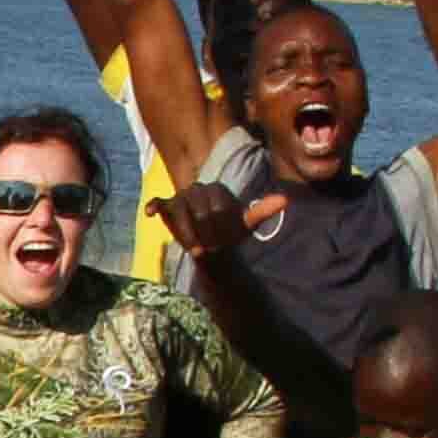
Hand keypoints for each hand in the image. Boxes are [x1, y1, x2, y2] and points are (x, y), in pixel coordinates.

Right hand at [147, 184, 289, 262]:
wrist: (208, 241)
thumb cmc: (227, 231)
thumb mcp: (246, 223)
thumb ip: (262, 210)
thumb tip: (286, 200)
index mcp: (218, 190)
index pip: (219, 209)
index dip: (221, 229)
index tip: (224, 243)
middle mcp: (199, 189)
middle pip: (201, 212)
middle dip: (206, 233)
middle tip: (210, 249)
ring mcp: (181, 196)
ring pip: (182, 211)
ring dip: (188, 233)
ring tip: (195, 249)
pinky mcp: (166, 206)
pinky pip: (159, 202)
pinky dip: (154, 206)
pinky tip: (150, 213)